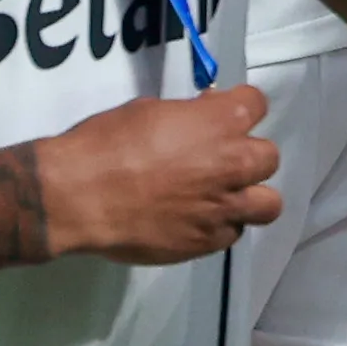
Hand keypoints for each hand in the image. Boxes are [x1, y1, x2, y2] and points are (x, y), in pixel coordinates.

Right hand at [39, 86, 281, 262]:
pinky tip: (194, 222)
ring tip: (220, 199)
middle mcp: (235, 163)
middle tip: (217, 163)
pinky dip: (219, 227)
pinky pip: (232, 234)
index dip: (238, 108)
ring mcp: (226, 206)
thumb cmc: (106, 144)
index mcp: (222, 122)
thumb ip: (188, 117)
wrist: (78, 196)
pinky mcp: (209, 241)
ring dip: (248, 199)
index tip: (219, 116)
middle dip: (246, 157)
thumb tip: (200, 120)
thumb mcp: (149, 111)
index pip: (255, 104)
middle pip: (268, 158)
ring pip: (267, 204)